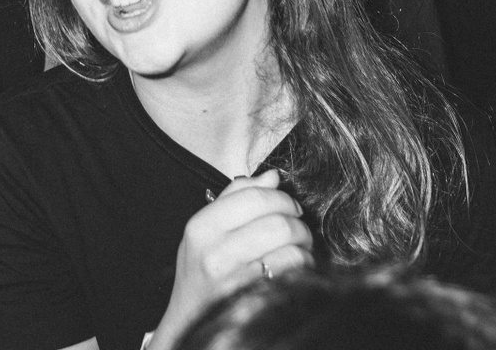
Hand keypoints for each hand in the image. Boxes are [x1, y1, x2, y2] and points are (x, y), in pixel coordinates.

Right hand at [157, 170, 313, 343]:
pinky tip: (296, 267)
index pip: (254, 196)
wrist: (191, 318)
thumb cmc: (201, 270)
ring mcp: (235, 279)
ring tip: (298, 248)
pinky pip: (294, 271)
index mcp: (201, 227)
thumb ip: (235, 197)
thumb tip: (272, 176)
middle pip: (278, 221)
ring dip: (303, 245)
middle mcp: (215, 252)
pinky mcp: (255, 298)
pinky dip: (303, 265)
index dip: (281, 197)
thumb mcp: (205, 230)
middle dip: (298, 223)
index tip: (288, 205)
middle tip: (298, 228)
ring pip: (290, 246)